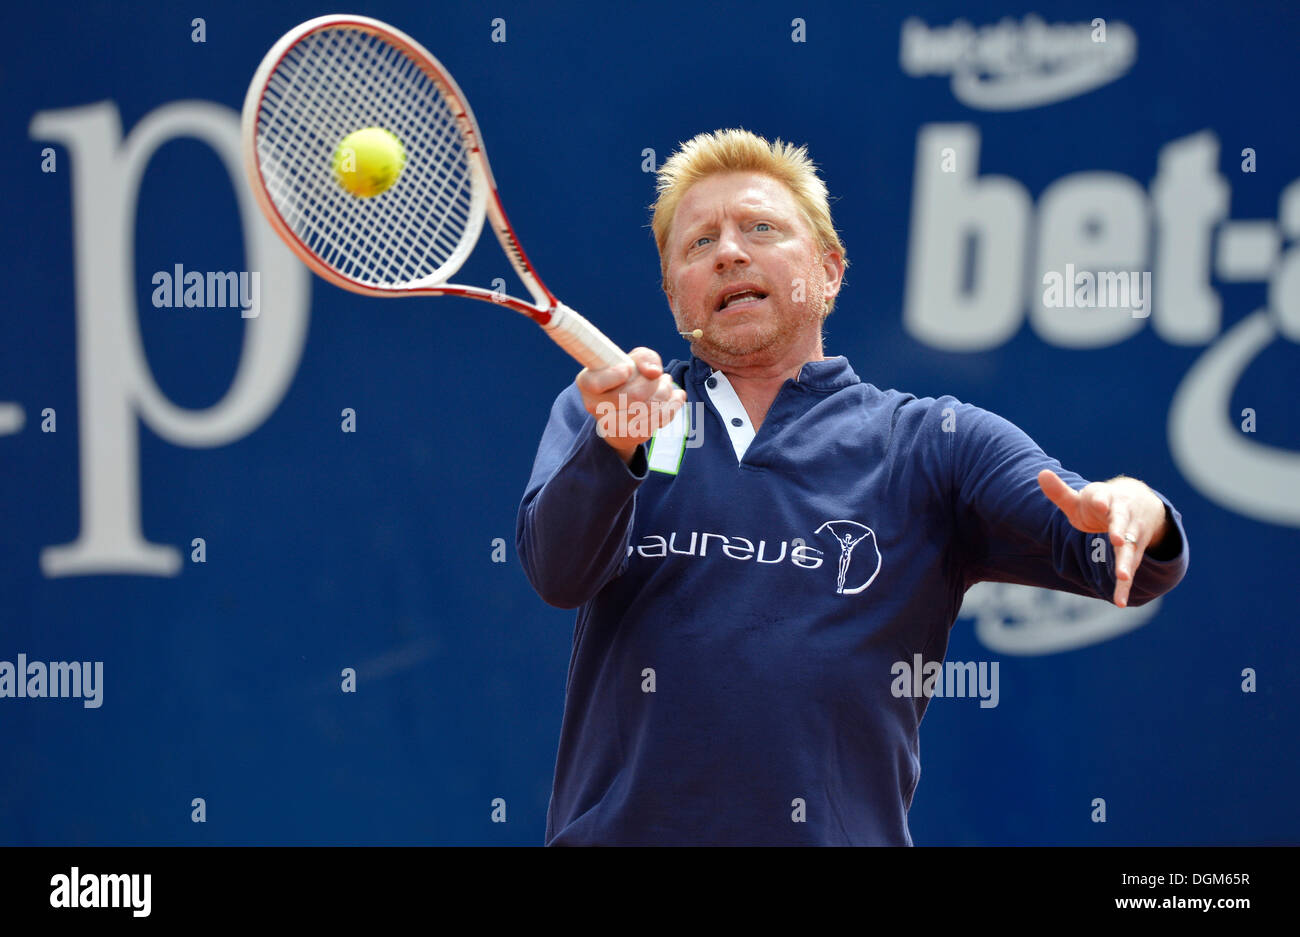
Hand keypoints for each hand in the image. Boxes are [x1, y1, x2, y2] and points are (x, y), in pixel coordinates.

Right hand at [576, 347, 686, 463]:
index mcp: (587, 382)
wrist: (622, 409)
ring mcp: (612, 425)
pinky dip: (672, 406)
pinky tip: (675, 397)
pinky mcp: (630, 436)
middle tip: (662, 376)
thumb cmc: (626, 377)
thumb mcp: (631, 359)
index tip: (628, 369)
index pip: (597, 383)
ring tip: (667, 384)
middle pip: (634, 395)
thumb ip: (644, 357)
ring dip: (666, 392)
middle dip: (655, 383)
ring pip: (649, 409)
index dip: (615, 376)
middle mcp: (595, 406)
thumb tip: (654, 372)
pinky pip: (658, 420)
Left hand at [1036, 470, 1168, 608]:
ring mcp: (1134, 535)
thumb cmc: (1101, 503)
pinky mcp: (1137, 552)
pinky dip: (1125, 585)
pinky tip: (1119, 602)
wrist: (1140, 502)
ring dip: (1127, 563)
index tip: (1101, 503)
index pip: (1104, 498)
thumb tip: (1041, 474)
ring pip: (1132, 550)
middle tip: (1118, 540)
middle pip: (1123, 524)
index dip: (1101, 500)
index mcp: (1108, 498)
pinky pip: (1132, 569)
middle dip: (1121, 532)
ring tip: (1122, 577)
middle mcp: (1125, 516)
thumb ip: (1061, 492)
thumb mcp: (1082, 498)